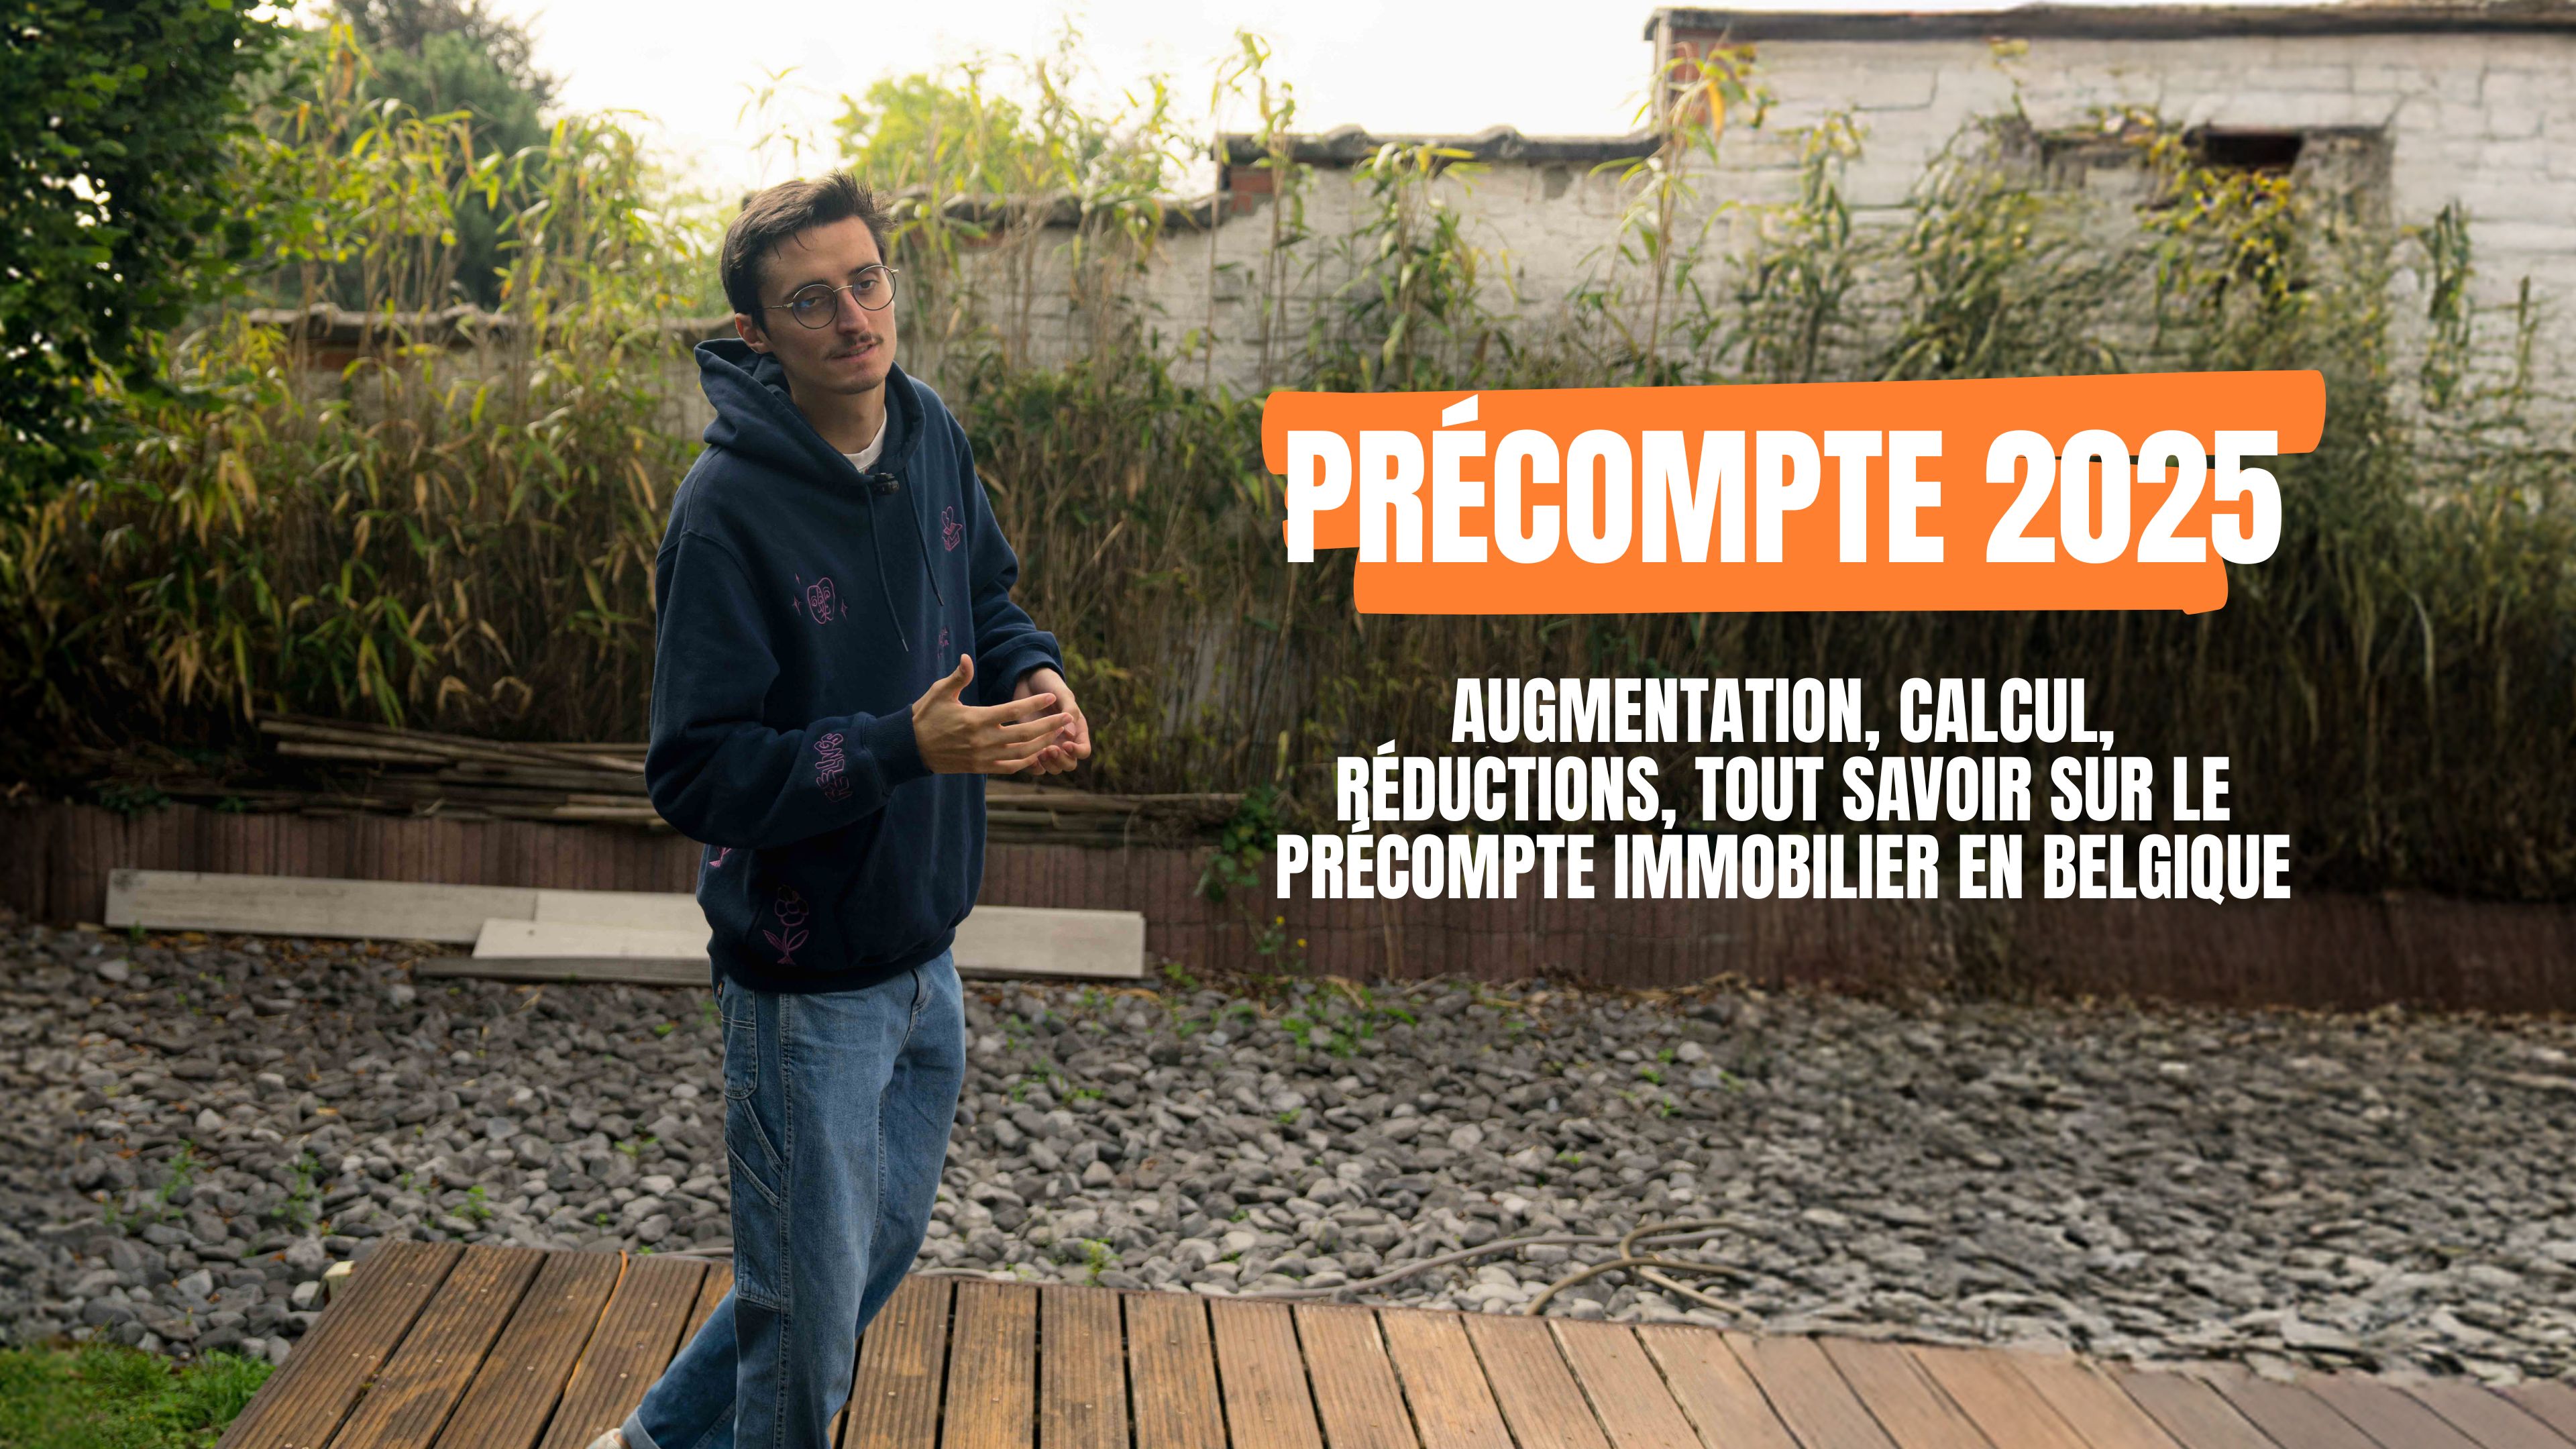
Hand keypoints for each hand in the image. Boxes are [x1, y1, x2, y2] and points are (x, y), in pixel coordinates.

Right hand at [910, 654, 1068, 774]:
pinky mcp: (980, 768)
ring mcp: (983, 757)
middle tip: (1067, 718)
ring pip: (1022, 753)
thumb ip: (959, 676)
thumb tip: (967, 657)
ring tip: (1059, 735)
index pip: (1013, 711)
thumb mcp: (940, 692)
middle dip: (1049, 726)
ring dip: (1043, 744)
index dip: (1034, 704)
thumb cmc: (925, 716)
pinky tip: (1038, 753)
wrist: (910, 748)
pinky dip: (1027, 762)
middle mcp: (983, 740)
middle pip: (1025, 734)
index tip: (1050, 697)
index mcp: (976, 718)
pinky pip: (1010, 768)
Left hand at [1011, 665, 1090, 775]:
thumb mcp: (1061, 692)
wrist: (1027, 680)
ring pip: (1054, 768)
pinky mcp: (1031, 746)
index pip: (1084, 750)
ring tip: (1038, 753)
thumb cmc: (1048, 684)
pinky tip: (1028, 757)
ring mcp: (1048, 745)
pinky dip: (1033, 766)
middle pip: (1070, 764)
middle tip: (1050, 750)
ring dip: (1048, 765)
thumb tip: (1071, 734)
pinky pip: (1035, 766)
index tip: (1066, 744)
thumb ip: (1069, 709)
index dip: (1078, 752)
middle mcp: (1064, 741)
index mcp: (1077, 730)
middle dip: (1061, 761)